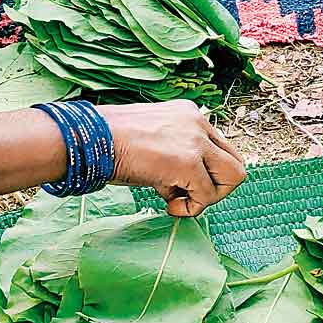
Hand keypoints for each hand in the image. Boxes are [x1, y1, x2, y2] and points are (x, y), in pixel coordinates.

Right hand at [99, 100, 246, 216]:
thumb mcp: (151, 141)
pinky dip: (191, 208)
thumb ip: (175, 155)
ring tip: (177, 201)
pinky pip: (207, 196)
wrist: (87, 140)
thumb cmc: (108, 144)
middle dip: (216, 187)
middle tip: (186, 196)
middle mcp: (198, 122)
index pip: (220, 149)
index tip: (179, 184)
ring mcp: (195, 141)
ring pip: (234, 177)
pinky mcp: (188, 163)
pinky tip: (168, 205)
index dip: (205, 173)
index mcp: (189, 115)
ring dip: (208, 198)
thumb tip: (183, 187)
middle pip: (235, 162)